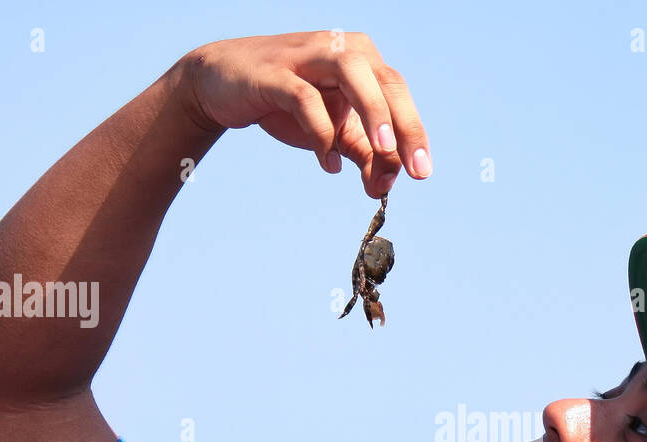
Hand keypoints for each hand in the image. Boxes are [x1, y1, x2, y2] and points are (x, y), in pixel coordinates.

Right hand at [182, 31, 431, 197]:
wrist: (225, 85)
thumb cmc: (287, 103)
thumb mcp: (333, 130)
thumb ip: (363, 154)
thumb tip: (385, 187)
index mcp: (362, 60)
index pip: (398, 94)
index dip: (414, 133)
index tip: (422, 173)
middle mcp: (341, 50)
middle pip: (386, 83)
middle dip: (405, 127)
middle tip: (415, 170)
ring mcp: (308, 57)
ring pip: (353, 75)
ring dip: (373, 112)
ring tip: (384, 150)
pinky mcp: (276, 73)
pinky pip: (305, 98)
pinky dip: (321, 132)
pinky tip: (329, 164)